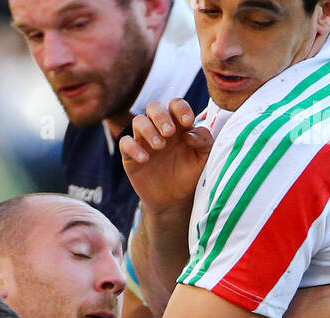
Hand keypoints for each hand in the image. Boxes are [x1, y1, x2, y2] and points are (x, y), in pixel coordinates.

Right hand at [120, 99, 213, 215]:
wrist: (174, 201)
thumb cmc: (188, 175)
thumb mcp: (203, 159)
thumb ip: (204, 141)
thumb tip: (189, 132)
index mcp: (178, 125)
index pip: (175, 105)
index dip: (180, 108)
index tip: (187, 121)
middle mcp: (159, 129)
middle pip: (154, 107)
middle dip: (161, 116)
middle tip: (170, 133)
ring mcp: (144, 141)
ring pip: (138, 121)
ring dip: (148, 130)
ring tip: (160, 146)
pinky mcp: (131, 156)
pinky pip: (125, 143)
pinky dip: (133, 148)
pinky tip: (144, 159)